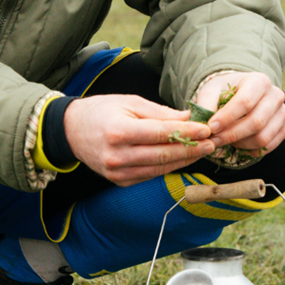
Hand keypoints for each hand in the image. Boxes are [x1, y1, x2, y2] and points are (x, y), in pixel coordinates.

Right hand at [63, 94, 215, 186]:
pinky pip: (150, 175)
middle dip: (192, 148)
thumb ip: (161, 113)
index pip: (161, 134)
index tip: (206, 128)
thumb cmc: (102, 110)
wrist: (71, 131)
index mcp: (119, 131)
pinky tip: (184, 158)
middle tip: (212, 142)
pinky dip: (169, 167)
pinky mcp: (120, 182)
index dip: (187, 132)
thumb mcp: (130, 102)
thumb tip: (190, 116)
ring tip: (204, 150)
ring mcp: (117, 173)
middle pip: (163, 155)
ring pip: (160, 168)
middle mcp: (117, 156)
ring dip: (185, 160)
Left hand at [194, 71, 284, 153]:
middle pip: (256, 122)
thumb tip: (204, 126)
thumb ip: (206, 104)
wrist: (242, 93)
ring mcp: (282, 113)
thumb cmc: (226, 91)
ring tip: (225, 139)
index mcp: (259, 81)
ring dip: (240, 144)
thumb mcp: (212, 90)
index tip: (211, 128)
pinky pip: (269, 146)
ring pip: (263, 137)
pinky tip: (237, 144)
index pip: (245, 102)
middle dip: (232, 135)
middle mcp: (276, 96)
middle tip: (214, 140)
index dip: (227, 118)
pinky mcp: (284, 128)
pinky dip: (251, 149)